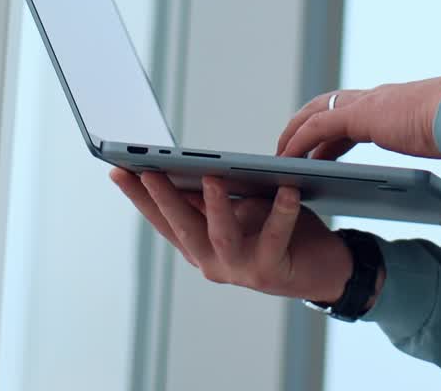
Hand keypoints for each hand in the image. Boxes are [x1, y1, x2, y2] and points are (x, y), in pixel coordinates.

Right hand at [110, 169, 354, 303]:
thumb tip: (195, 169)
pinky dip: (280, 212)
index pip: (162, 219)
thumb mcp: (242, 209)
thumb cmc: (280, 231)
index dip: (139, 197)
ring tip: (212, 177)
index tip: (118, 170)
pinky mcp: (270, 271)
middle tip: (149, 169)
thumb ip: (217, 198)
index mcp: (199, 244)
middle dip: (163, 197)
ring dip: (215, 206)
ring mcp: (238, 269)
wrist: (322, 267)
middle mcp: (211, 261)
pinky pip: (273, 237)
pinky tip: (286, 190)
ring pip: (219, 236)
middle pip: (181, 227)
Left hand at [276, 76, 440, 161]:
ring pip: (316, 112)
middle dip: (306, 125)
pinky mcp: (358, 115)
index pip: (353, 111)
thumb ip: (429, 135)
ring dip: (295, 132)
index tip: (321, 146)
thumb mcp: (437, 132)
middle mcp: (375, 98)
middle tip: (289, 148)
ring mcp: (366, 103)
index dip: (333, 127)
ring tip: (280, 155)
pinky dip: (299, 140)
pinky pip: (317, 127)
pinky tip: (287, 157)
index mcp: (393, 102)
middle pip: (328, 105)